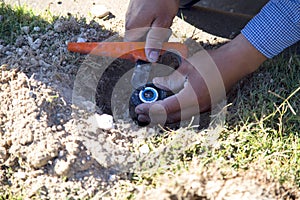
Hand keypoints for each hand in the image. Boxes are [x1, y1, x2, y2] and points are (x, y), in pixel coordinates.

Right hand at [125, 0, 178, 61]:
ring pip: (142, 33)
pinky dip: (153, 24)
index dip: (143, 55)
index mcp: (133, 28)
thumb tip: (150, 57)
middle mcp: (129, 23)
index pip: (132, 50)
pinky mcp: (137, 11)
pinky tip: (161, 17)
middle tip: (164, 35)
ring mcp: (132, 16)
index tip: (155, 55)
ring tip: (164, 22)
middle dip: (151, 43)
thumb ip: (155, 41)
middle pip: (138, 42)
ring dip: (154, 33)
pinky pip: (143, 24)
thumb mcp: (162, 22)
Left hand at [135, 34, 266, 124]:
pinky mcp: (206, 105)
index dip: (150, 110)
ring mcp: (203, 108)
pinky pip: (186, 114)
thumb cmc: (211, 63)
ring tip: (150, 112)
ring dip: (163, 116)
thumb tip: (156, 84)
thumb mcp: (186, 68)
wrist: (235, 63)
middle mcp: (197, 107)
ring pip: (178, 118)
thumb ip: (169, 78)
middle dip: (153, 117)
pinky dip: (173, 113)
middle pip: (170, 118)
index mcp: (191, 98)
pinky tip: (167, 107)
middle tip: (140, 113)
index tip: (138, 109)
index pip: (165, 109)